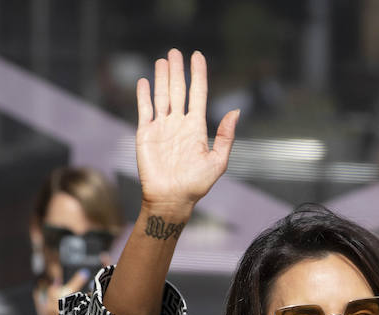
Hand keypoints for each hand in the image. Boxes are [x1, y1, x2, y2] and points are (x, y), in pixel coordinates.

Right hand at [135, 49, 237, 213]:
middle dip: (177, 71)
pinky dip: (143, 95)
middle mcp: (178, 123)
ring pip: (162, 95)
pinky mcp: (145, 134)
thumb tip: (235, 111)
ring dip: (162, 77)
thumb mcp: (217, 161)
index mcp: (196, 127)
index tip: (198, 56)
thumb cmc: (196, 185)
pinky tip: (144, 81)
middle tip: (175, 52)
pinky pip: (144, 110)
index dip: (198, 74)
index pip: (197, 94)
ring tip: (163, 60)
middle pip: (178, 90)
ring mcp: (161, 127)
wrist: (171, 199)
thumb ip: (225, 136)